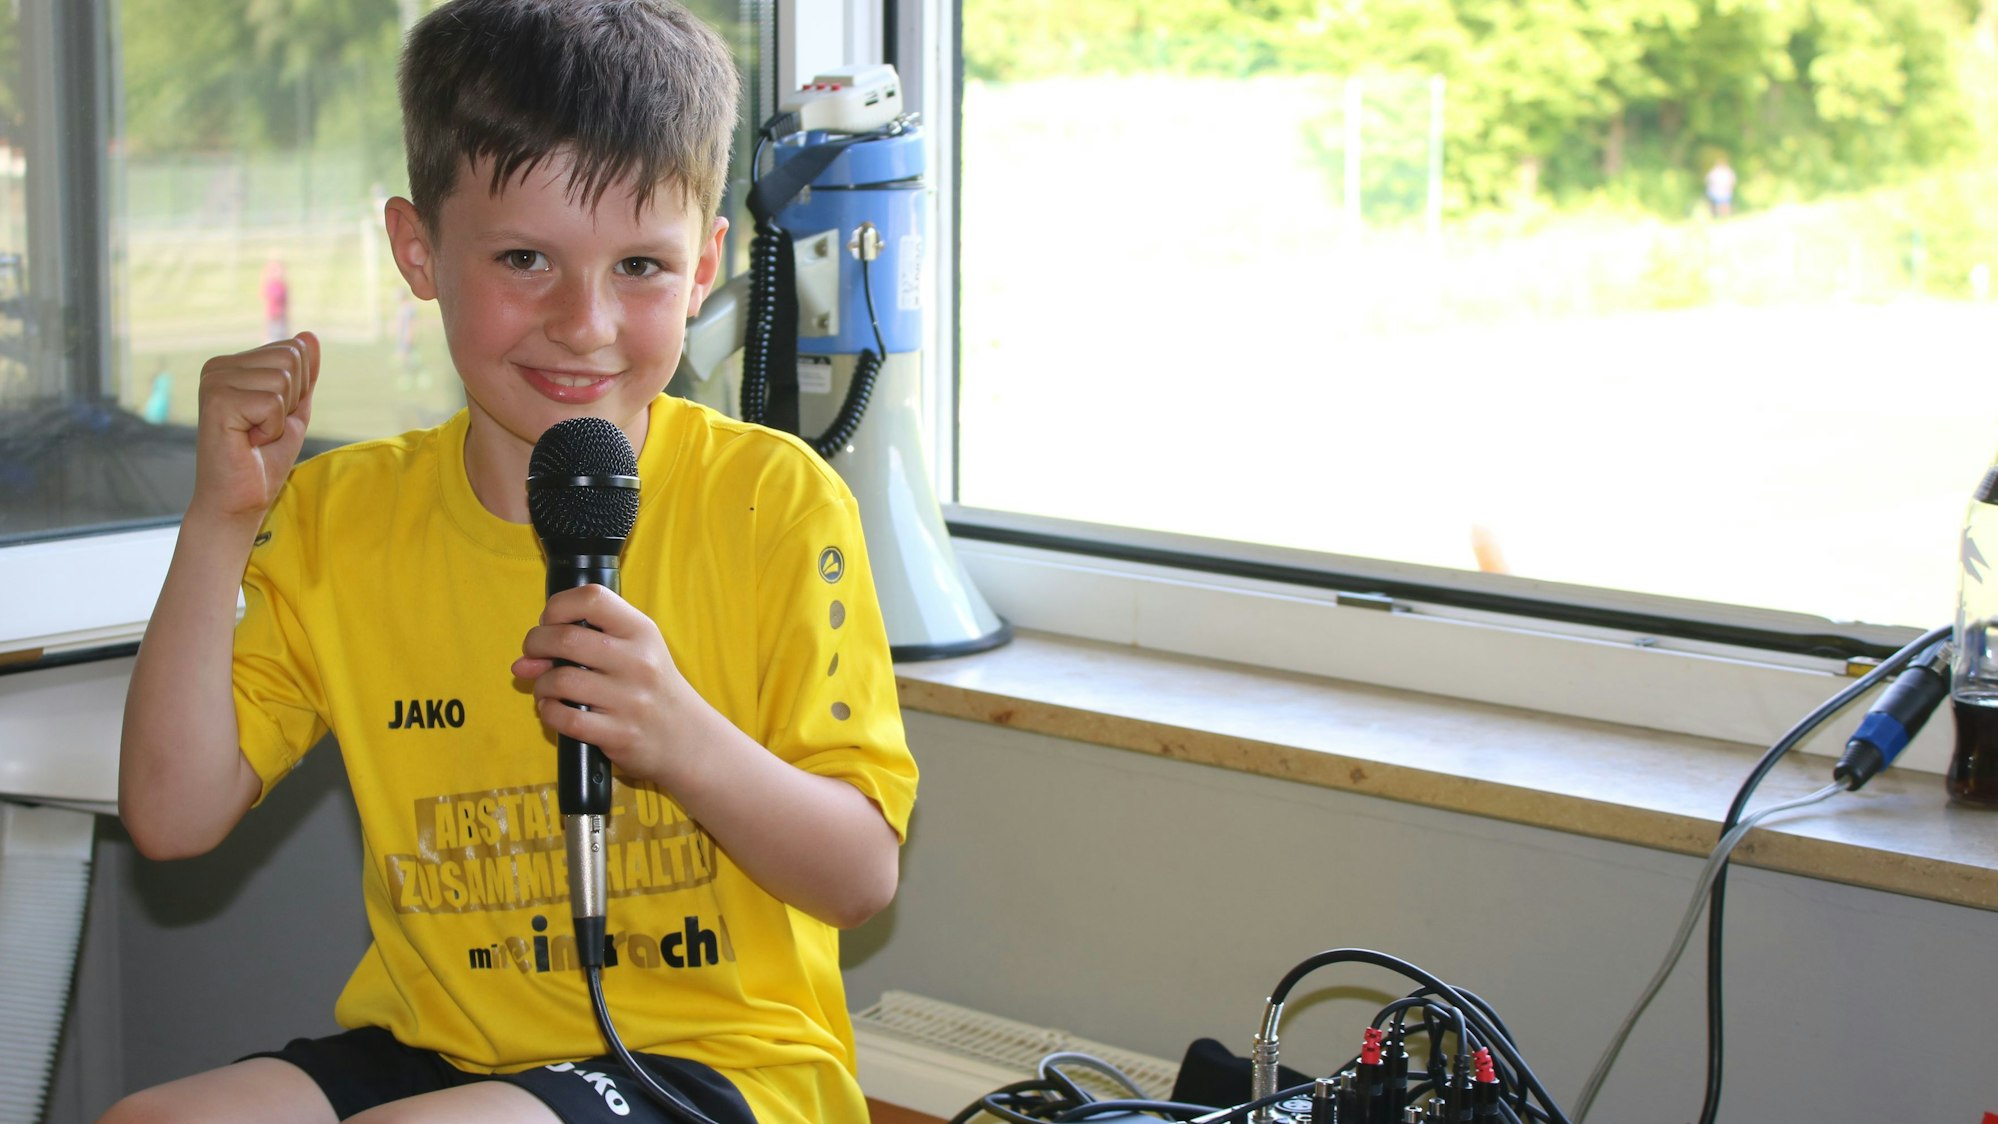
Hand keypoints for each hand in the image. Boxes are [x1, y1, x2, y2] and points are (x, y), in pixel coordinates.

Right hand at [190, 332, 318, 525]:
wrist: (239, 499)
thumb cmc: (263, 458)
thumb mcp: (293, 409)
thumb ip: (303, 373)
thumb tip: (309, 336)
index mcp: (234, 363)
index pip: (294, 349)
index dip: (298, 390)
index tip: (271, 417)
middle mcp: (218, 366)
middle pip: (291, 359)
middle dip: (291, 401)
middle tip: (264, 428)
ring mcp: (214, 381)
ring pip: (283, 380)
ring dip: (280, 417)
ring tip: (255, 435)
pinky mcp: (216, 401)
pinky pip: (273, 403)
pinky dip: (271, 429)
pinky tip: (248, 441)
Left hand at [513, 584, 692, 784]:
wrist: (686, 737)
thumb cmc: (651, 687)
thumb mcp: (634, 651)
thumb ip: (584, 642)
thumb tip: (522, 661)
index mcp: (641, 632)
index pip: (592, 598)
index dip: (558, 606)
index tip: (550, 622)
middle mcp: (638, 661)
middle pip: (565, 638)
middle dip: (535, 644)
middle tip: (535, 655)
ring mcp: (630, 699)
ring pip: (560, 680)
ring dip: (541, 684)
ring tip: (547, 688)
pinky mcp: (619, 733)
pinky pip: (565, 718)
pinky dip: (549, 713)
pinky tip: (555, 710)